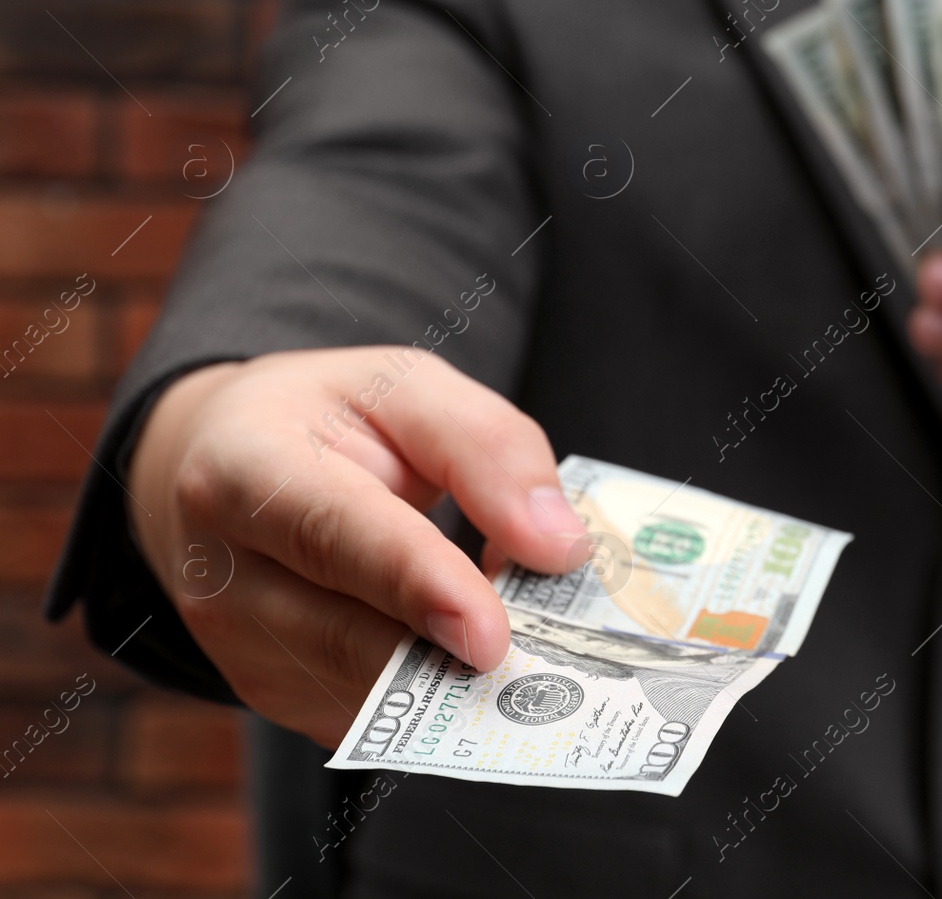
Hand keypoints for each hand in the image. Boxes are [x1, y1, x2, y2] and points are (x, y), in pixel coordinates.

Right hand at [126, 347, 587, 746]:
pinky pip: (376, 716)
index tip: (489, 636)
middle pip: (350, 635)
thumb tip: (557, 546)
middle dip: (455, 651)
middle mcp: (221, 570)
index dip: (415, 584)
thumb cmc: (330, 420)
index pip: (332, 533)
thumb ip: (488, 448)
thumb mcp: (410, 387)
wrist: (222, 466)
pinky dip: (439, 697)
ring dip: (456, 678)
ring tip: (527, 640)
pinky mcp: (273, 694)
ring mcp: (239, 647)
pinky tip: (474, 654)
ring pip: (370, 691)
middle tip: (552, 654)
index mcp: (241, 467)